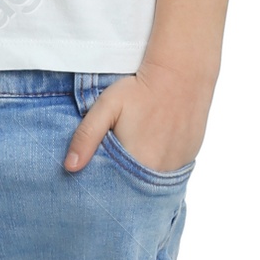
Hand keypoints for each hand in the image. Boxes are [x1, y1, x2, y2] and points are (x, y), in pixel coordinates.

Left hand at [64, 61, 212, 174]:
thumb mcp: (106, 107)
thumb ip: (86, 137)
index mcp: (139, 163)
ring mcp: (178, 166)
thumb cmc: (140, 88)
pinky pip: (170, 170)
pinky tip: (155, 144)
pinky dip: (160, 163)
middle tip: (120, 152)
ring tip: (138, 147)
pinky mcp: (189, 157)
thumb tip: (70, 167)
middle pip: (135, 186)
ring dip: (142, 172)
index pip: (116, 187)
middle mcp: (161, 171)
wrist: (182, 72)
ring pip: (153, 180)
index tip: (101, 168)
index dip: (107, 181)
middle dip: (124, 177)